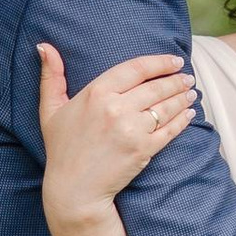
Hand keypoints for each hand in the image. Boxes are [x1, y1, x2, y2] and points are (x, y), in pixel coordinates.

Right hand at [35, 43, 197, 219]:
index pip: (136, 68)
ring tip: (191, 92)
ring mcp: (132, 129)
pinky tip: (189, 113)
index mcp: (96, 93)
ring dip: (183, 97)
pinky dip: (183, 120)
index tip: (175, 60)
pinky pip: (170, 129)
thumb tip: (44, 45)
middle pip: (156, 86)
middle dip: (176, 80)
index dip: (160, 62)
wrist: (74, 190)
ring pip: (166, 106)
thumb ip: (51, 76)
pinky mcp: (144, 149)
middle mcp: (116, 108)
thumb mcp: (51, 109)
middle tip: (187, 78)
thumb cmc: (62, 148)